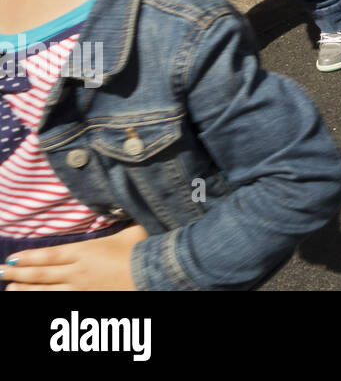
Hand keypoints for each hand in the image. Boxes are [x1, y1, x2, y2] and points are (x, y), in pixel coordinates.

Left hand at [3, 224, 145, 289]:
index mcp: (87, 251)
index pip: (51, 254)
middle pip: (42, 273)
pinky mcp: (89, 301)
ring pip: (46, 291)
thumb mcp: (133, 230)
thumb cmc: (145, 250)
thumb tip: (123, 207)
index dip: (29, 257)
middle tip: (1, 272)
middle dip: (19, 273)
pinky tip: (34, 300)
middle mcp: (79, 271)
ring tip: (10, 288)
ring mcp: (82, 289)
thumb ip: (122, 223)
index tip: (12, 258)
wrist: (155, 273)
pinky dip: (44, 301)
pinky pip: (60, 303)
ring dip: (27, 289)